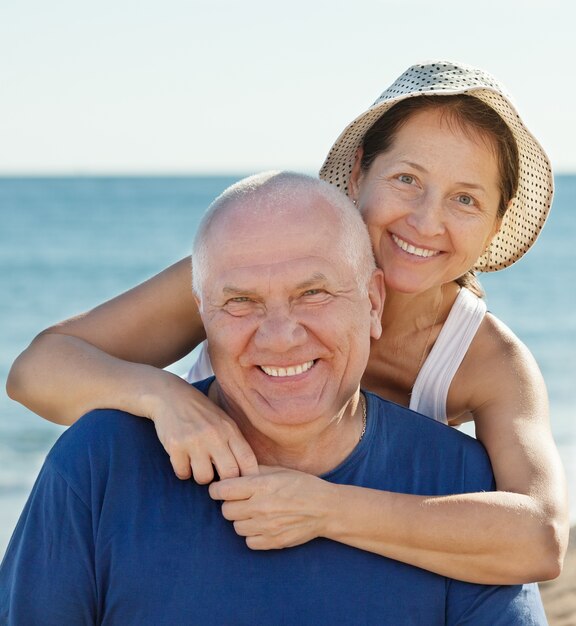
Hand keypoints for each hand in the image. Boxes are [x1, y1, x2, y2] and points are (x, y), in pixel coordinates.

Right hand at [144, 372, 258, 481]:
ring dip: (201, 476)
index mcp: (230, 430)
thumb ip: (235, 443)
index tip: (241, 483)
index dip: (248, 477)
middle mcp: (215, 435)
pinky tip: (183, 460)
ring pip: (204, 478)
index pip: (248, 460)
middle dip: (224, 482)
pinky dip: (183, 471)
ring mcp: (195, 441)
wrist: (170, 396)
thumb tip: (248, 473)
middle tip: (217, 479)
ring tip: (197, 465)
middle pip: (230, 474)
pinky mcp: (175, 446)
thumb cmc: (202, 413)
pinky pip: (183, 473)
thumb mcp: (224, 422)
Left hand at [208, 466, 336, 548]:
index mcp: (261, 486)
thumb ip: (255, 471)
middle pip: (226, 510)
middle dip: (230, 504)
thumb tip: (233, 472)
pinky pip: (249, 542)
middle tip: (241, 500)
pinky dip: (252, 535)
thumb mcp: (279, 471)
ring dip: (241, 520)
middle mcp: (261, 507)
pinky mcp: (273, 542)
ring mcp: (267, 527)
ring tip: (254, 513)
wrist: (326, 509)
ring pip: (236, 527)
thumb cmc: (303, 485)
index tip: (221, 488)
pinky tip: (262, 525)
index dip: (218, 489)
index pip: (223, 490)